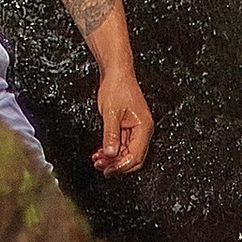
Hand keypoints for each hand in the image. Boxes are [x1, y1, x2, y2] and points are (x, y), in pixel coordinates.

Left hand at [92, 62, 152, 176]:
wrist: (116, 71)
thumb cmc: (117, 86)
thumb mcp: (111, 111)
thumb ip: (110, 134)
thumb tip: (110, 154)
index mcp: (143, 127)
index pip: (135, 155)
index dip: (121, 166)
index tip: (108, 170)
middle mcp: (143, 130)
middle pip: (133, 157)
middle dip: (117, 165)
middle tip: (102, 168)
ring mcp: (136, 129)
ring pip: (127, 152)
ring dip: (113, 158)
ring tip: (98, 161)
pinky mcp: (129, 126)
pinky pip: (123, 144)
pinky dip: (112, 150)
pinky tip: (101, 153)